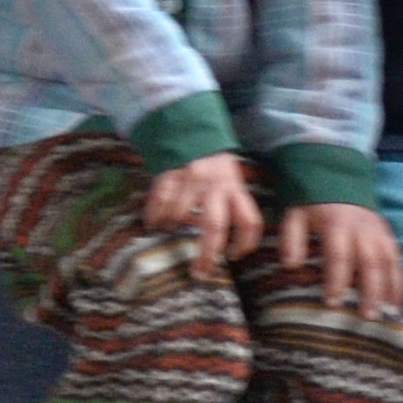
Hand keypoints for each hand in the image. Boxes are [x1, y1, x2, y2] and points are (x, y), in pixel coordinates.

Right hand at [144, 149, 265, 272]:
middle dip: (207, 254)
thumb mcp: (232, 180)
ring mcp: (190, 179)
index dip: (245, 244)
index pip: (249, 222)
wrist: (191, 130)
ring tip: (169, 231)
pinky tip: (153, 222)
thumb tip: (230, 246)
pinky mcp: (169, 173)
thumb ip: (232, 205)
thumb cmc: (214, 165)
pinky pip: (159, 201)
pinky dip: (154, 216)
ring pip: (181, 215)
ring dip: (173, 227)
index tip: (234, 256)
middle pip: (214, 227)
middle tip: (200, 273)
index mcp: (236, 188)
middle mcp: (215, 186)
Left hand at [276, 194, 402, 313]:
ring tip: (389, 316)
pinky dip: (401, 285)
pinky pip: (400, 262)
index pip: (339, 256)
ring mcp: (380, 234)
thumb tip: (290, 266)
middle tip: (367, 317)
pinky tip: (399, 305)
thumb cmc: (313, 205)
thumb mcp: (295, 216)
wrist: (338, 179)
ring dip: (392, 291)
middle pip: (371, 263)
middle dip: (371, 291)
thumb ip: (291, 240)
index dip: (336, 280)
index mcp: (337, 225)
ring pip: (391, 264)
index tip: (332, 303)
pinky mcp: (390, 238)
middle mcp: (363, 231)